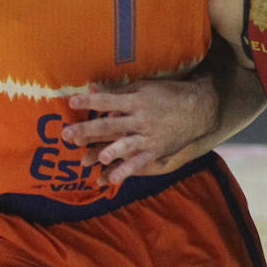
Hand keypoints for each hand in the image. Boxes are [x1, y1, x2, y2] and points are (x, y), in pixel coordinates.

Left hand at [61, 78, 219, 185]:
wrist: (199, 109)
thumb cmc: (169, 94)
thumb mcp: (145, 87)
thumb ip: (118, 91)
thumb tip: (92, 86)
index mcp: (137, 101)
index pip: (108, 100)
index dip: (90, 101)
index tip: (71, 102)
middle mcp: (141, 119)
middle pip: (110, 125)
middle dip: (87, 130)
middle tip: (66, 135)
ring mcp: (149, 137)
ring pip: (125, 145)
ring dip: (109, 151)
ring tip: (95, 158)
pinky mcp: (155, 150)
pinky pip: (138, 162)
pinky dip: (125, 171)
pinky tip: (111, 180)